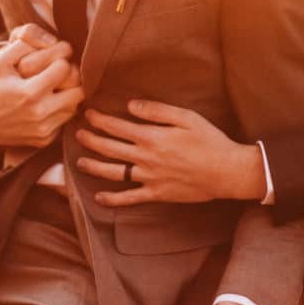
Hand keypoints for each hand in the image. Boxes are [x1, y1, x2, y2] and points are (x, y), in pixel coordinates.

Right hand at [0, 34, 84, 148]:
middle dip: (72, 77)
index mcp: (29, 92)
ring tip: (57, 87)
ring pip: (75, 106)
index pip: (64, 68)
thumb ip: (22, 45)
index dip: (61, 60)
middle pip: (78, 90)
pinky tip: (50, 102)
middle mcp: (39, 113)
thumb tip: (50, 40)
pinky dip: (61, 110)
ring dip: (69, 94)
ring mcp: (44, 129)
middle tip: (62, 73)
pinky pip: (65, 120)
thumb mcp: (1, 62)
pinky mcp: (46, 139)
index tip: (55, 59)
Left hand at [74, 100, 265, 205]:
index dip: (99, 120)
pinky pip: (129, 198)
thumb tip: (131, 105)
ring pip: (113, 172)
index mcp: (151, 137)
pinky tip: (99, 197)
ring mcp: (149, 178)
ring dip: (94, 166)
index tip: (88, 114)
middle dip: (91, 139)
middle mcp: (145, 158)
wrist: (226, 171)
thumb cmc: (209, 141)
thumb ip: (156, 110)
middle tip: (78, 133)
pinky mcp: (156, 194)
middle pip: (109, 148)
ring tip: (80, 161)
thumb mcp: (186, 117)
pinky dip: (112, 199)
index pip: (116, 127)